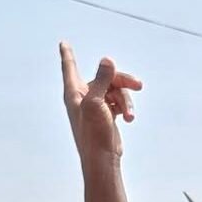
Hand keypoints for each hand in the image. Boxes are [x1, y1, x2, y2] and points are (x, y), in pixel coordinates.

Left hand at [60, 43, 141, 158]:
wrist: (102, 158)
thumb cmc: (94, 133)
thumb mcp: (97, 103)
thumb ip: (102, 80)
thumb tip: (107, 60)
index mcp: (74, 93)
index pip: (69, 68)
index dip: (67, 54)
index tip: (63, 43)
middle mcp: (82, 97)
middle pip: (106, 77)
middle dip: (123, 81)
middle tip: (139, 84)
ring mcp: (95, 106)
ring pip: (116, 89)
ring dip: (126, 99)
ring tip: (130, 115)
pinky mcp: (106, 114)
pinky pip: (119, 101)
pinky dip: (126, 108)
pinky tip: (129, 119)